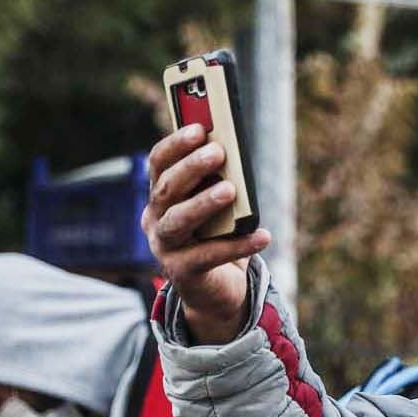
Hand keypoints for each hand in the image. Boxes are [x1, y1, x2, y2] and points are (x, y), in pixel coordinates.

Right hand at [143, 123, 270, 342]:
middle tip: (218, 152)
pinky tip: (263, 235)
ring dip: (204, 202)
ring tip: (231, 190)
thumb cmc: (216, 236)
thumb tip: (234, 158)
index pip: (159, 163)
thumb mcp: (217, 207)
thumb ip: (218, 183)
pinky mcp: (182, 272)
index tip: (199, 128)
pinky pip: (208, 256)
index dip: (176, 145)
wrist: (214, 289)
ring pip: (179, 220)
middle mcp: (154, 218)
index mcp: (161, 195)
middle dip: (192, 168)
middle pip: (167, 188)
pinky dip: (237, 245)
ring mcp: (164, 246)